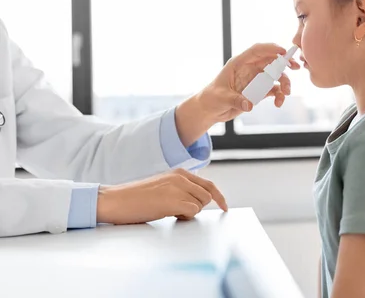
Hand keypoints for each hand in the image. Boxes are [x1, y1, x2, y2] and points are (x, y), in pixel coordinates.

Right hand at [96, 168, 227, 224]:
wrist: (115, 200)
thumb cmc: (137, 198)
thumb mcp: (163, 187)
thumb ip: (181, 189)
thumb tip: (199, 202)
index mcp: (179, 172)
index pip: (208, 184)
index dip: (219, 197)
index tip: (224, 207)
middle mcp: (180, 176)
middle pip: (207, 196)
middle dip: (197, 207)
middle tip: (177, 212)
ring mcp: (177, 187)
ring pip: (200, 205)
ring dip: (188, 212)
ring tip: (168, 211)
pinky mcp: (172, 200)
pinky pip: (192, 212)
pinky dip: (183, 217)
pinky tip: (168, 214)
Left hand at [175, 43, 299, 145]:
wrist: (210, 110)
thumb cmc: (211, 98)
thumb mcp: (221, 98)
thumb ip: (236, 100)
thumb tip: (250, 105)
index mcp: (239, 63)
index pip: (257, 51)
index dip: (271, 48)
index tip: (283, 52)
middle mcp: (249, 69)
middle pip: (271, 61)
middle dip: (284, 63)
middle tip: (295, 67)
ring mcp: (255, 80)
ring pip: (275, 76)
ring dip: (284, 82)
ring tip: (286, 93)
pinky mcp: (258, 91)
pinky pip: (273, 90)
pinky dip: (279, 96)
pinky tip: (278, 104)